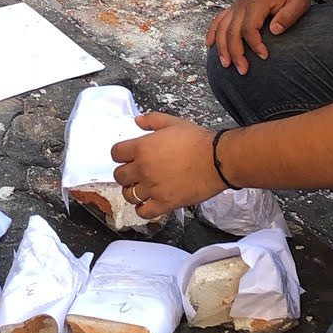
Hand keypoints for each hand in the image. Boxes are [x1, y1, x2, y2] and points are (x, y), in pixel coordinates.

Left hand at [110, 112, 226, 220]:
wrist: (217, 160)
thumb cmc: (198, 142)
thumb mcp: (173, 122)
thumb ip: (152, 120)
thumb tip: (138, 121)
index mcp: (142, 148)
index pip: (115, 153)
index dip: (120, 154)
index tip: (126, 156)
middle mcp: (143, 169)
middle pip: (119, 176)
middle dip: (125, 173)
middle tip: (134, 172)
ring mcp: (153, 188)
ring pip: (128, 195)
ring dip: (132, 191)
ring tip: (141, 188)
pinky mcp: (165, 203)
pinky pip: (143, 212)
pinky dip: (142, 209)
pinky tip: (147, 203)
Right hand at [206, 0, 311, 74]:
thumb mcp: (298, 3)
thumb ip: (288, 16)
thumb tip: (275, 31)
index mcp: (257, 3)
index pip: (249, 28)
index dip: (255, 44)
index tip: (264, 56)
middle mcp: (243, 4)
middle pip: (232, 31)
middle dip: (236, 53)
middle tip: (243, 69)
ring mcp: (236, 7)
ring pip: (222, 28)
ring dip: (222, 47)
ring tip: (226, 64)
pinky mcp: (235, 9)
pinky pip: (218, 20)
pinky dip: (213, 32)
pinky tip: (210, 44)